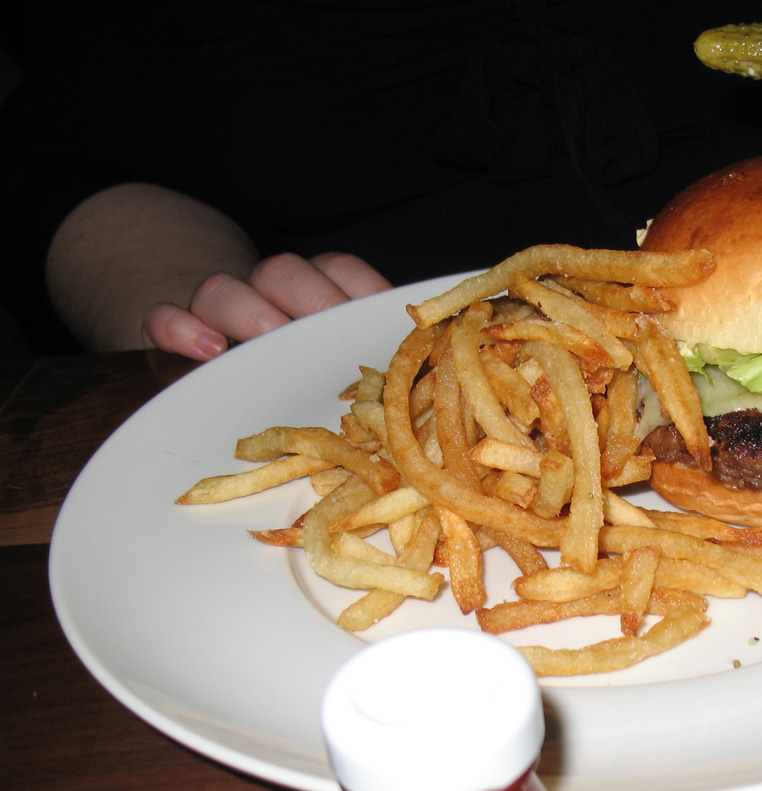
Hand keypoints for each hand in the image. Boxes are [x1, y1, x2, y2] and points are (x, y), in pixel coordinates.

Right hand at [141, 251, 391, 359]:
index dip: (360, 285)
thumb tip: (427, 370)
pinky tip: (207, 348)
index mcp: (312, 296)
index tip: (379, 312)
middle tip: (328, 335)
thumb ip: (371, 362)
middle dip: (310, 300)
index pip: (339, 271)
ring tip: (269, 339)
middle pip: (283, 274)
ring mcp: (214, 313)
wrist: (209, 364)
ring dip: (250, 312)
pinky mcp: (168, 333)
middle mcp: (265, 296)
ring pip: (223, 289)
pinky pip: (163, 319)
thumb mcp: (333, 366)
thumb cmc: (293, 377)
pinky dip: (181, 328)